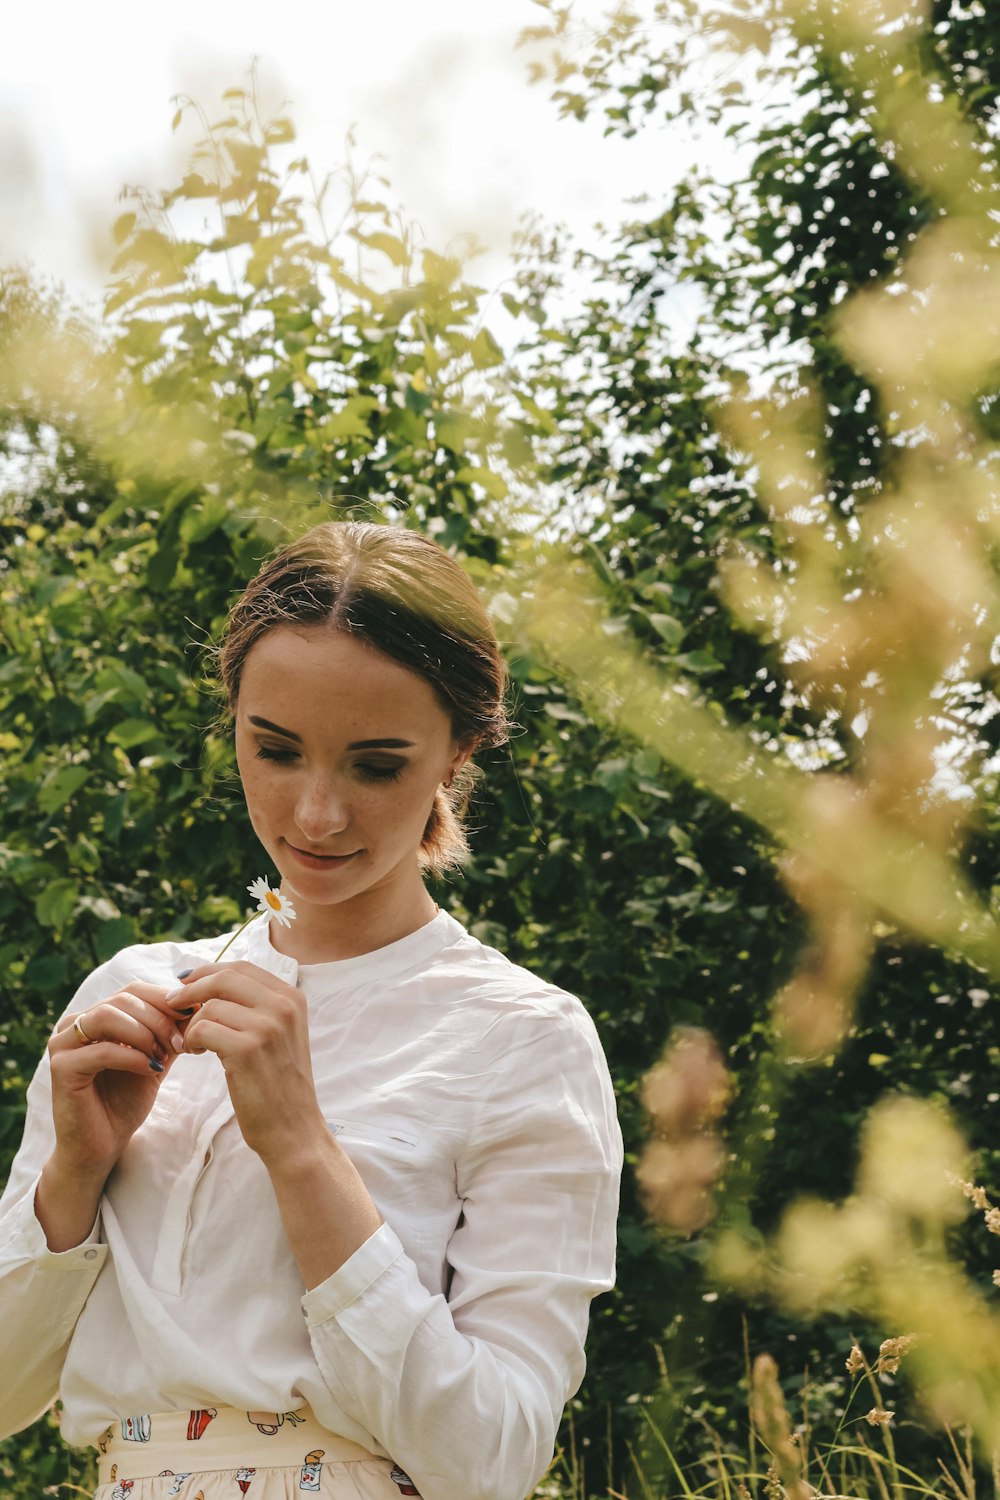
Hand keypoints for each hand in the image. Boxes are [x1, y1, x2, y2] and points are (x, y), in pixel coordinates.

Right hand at [49, 982, 186, 1174]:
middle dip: (160, 1019)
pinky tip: (151, 1069)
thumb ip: (168, 1032)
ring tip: (163, 1056)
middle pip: (124, 999)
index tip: (193, 1019)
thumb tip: (198, 1004)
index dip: (165, 1000)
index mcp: (94, 1015)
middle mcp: (74, 1023)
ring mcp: (63, 1044)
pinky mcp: (61, 1069)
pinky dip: (132, 1056)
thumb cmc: (125, 1101)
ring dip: (145, 1033)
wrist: (101, 1145)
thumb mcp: (153, 1057)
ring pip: (109, 1016)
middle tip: (182, 1044)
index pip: (133, 990)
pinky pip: (102, 1050)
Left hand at [165, 961, 323, 1162]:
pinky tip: (196, 1053)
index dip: (208, 971)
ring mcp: (267, 1026)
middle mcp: (284, 1006)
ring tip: (193, 1044)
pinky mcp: (247, 1049)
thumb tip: (207, 981)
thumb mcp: (278, 1034)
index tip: (186, 982)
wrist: (293, 1128)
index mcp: (292, 998)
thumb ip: (254, 1006)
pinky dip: (191, 1040)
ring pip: (209, 1006)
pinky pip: (202, 1029)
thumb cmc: (278, 1084)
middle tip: (172, 1004)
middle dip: (191, 988)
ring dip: (191, 1024)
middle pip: (224, 978)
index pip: (242, 968)